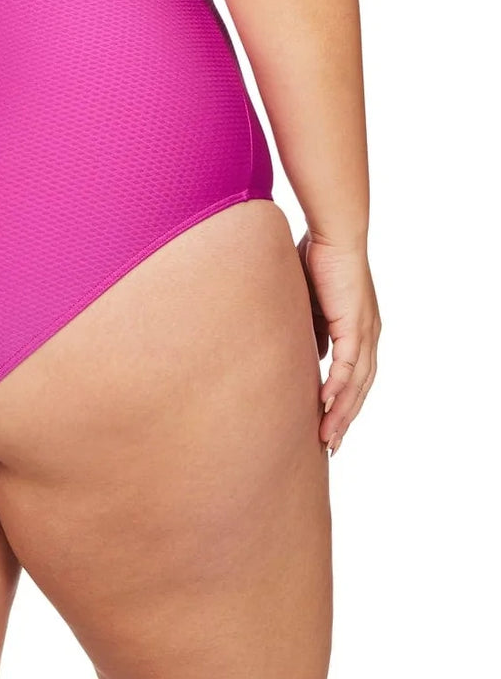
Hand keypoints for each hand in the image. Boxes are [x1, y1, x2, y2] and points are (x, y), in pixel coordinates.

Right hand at [296, 230, 380, 457]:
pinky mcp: (355, 325)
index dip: (342, 402)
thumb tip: (311, 351)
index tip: (326, 424)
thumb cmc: (319, 256)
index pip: (354, 376)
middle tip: (329, 446)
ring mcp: (365, 332)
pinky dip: (338, 388)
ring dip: (341, 413)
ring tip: (326, 437)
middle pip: (360, 389)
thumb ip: (313, 326)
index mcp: (359, 329)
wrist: (334, 232)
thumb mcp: (311, 300)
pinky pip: (347, 365)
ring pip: (356, 384)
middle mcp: (368, 335)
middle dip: (344, 419)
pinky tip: (324, 405)